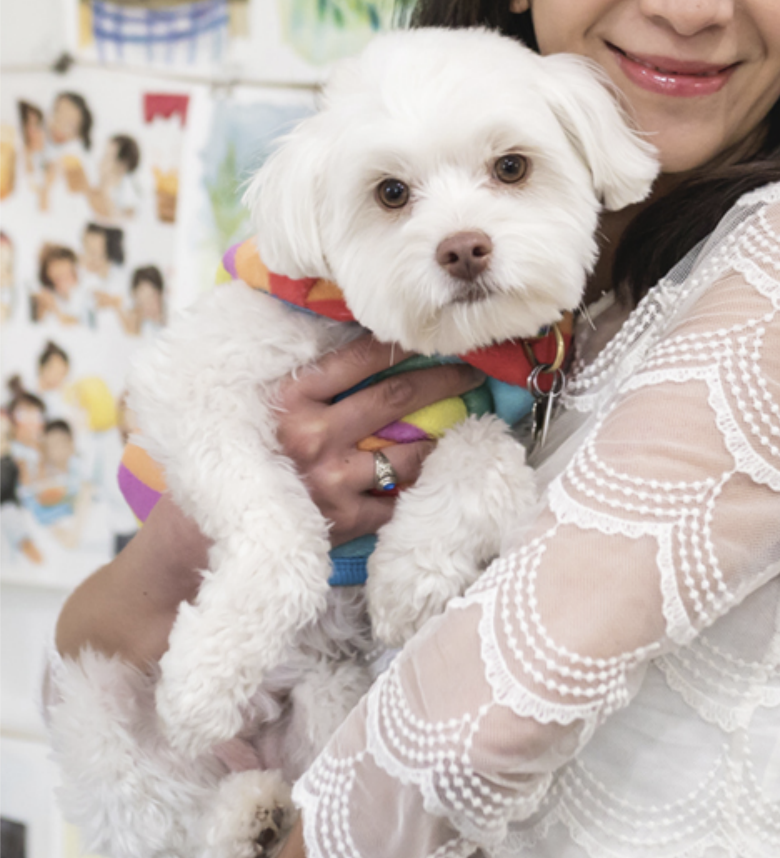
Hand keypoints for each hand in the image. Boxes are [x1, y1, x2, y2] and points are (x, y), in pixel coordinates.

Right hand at [274, 334, 484, 545]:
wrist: (228, 520)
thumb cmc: (258, 449)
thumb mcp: (275, 403)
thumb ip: (319, 378)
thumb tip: (380, 342)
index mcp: (292, 397)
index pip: (363, 357)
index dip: (407, 344)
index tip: (436, 337)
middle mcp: (311, 435)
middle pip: (397, 397)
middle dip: (444, 380)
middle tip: (472, 372)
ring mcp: (330, 480)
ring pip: (408, 452)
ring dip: (440, 436)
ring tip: (459, 423)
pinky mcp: (344, 519)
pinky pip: (399, 497)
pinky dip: (419, 484)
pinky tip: (434, 472)